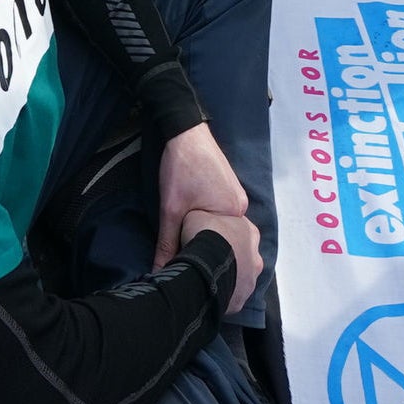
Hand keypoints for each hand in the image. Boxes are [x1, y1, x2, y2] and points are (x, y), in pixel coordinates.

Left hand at [158, 124, 261, 311]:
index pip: (226, 248)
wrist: (185, 131)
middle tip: (197, 264)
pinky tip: (202, 230)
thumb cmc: (180, 168)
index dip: (211, 261)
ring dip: (214, 238)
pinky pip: (226, 216)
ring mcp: (238, 196)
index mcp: (234, 212)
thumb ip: (167, 243)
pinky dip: (216, 226)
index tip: (199, 272)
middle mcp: (242, 207)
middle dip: (214, 252)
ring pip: (227, 228)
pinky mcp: (231, 189)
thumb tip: (161, 271)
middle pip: (229, 239)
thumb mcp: (170, 209)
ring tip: (197, 248)